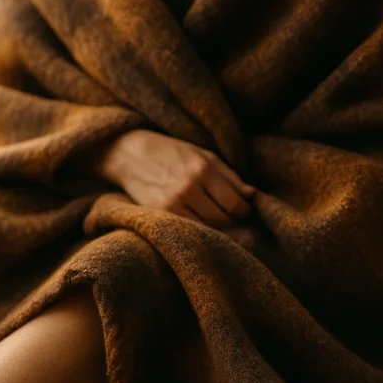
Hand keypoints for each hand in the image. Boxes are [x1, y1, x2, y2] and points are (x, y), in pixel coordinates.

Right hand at [94, 129, 254, 228]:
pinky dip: (196, 230)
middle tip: (230, 217)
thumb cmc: (170, 152)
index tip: (243, 211)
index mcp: (203, 169)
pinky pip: (186, 230)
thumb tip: (252, 195)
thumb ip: (229, 175)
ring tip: (214, 220)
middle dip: (231, 221)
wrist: (130, 155)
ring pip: (205, 228)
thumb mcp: (202, 155)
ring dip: (214, 228)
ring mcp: (172, 203)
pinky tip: (197, 222)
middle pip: (222, 219)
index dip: (244, 211)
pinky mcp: (158, 214)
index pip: (234, 203)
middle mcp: (189, 188)